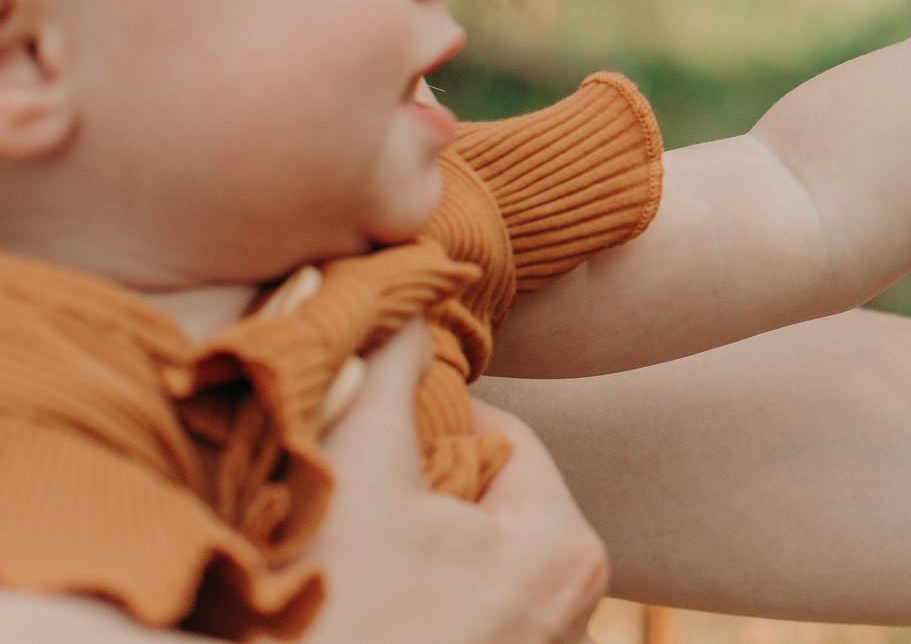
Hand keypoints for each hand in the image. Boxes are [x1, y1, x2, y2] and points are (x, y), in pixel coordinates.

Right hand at [305, 322, 609, 643]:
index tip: (377, 439)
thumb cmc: (333, 612)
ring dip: (423, 551)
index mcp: (569, 548)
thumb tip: (408, 298)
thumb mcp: (360, 474)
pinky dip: (426, 603)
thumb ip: (388, 377)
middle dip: (429, 494)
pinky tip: (371, 609)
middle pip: (495, 505)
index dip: (436, 425)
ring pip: (477, 563)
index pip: (509, 440)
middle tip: (361, 503)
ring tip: (362, 561)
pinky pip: (468, 615)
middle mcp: (577, 612)